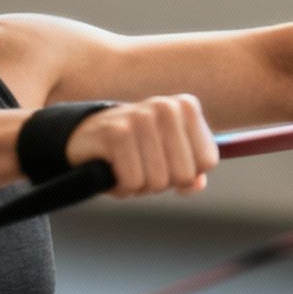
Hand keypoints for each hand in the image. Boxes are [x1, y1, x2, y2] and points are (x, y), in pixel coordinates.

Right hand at [67, 95, 219, 197]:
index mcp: (186, 107)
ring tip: (125, 168)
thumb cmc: (134, 149)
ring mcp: (140, 117)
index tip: (165, 163)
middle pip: (184, 174)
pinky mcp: (115, 133)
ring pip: (157, 181)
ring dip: (138, 186)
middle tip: (142, 168)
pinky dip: (121, 187)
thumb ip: (191, 171)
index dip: (185, 174)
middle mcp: (166, 107)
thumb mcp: (167, 158)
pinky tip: (111, 170)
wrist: (85, 136)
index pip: (207, 161)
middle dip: (162, 183)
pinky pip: (132, 181)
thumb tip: (197, 183)